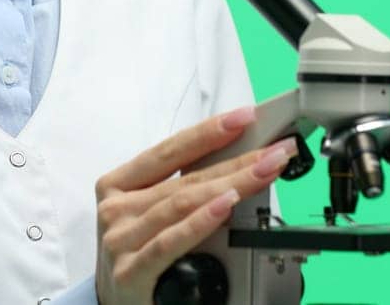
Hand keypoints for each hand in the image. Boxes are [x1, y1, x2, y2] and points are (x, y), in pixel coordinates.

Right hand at [91, 105, 293, 304]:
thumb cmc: (134, 257)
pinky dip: (201, 222)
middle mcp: (115, 209)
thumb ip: (179, 192)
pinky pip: (171, 242)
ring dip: (231, 185)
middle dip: (237, 161)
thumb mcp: (148, 216)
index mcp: (117, 186)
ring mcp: (120, 240)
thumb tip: (234, 166)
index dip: (208, 132)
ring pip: (182, 204)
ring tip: (264, 173)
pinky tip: (226, 207)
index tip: (244, 118)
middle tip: (274, 152)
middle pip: (185, 178)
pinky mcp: (130, 272)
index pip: (168, 151)